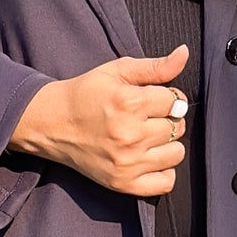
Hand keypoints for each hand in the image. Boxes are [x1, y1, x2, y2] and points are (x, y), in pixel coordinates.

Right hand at [9, 45, 190, 196]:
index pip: (175, 101)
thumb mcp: (117, 70)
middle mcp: (130, 134)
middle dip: (166, 119)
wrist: (52, 123)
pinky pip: (166, 182)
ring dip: (167, 145)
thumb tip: (184, 53)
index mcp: (129, 103)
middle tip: (144, 118)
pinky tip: (149, 159)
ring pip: (176, 153)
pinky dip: (163, 171)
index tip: (151, 99)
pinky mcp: (123, 183)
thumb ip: (155, 66)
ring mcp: (127, 162)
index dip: (166, 97)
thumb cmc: (86, 94)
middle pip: (178, 127)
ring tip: (146, 137)